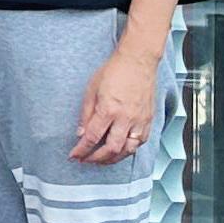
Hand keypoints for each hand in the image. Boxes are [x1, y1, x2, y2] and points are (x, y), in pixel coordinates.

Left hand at [70, 48, 161, 165]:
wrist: (137, 62)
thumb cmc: (113, 72)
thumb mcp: (91, 90)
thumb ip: (86, 114)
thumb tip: (81, 133)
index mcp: (108, 110)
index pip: (92, 137)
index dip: (81, 150)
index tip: (74, 155)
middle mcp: (126, 119)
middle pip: (111, 149)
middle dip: (96, 159)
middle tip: (86, 160)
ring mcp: (140, 121)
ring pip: (128, 150)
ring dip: (114, 159)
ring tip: (102, 160)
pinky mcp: (149, 120)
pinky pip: (140, 143)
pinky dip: (129, 150)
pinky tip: (121, 151)